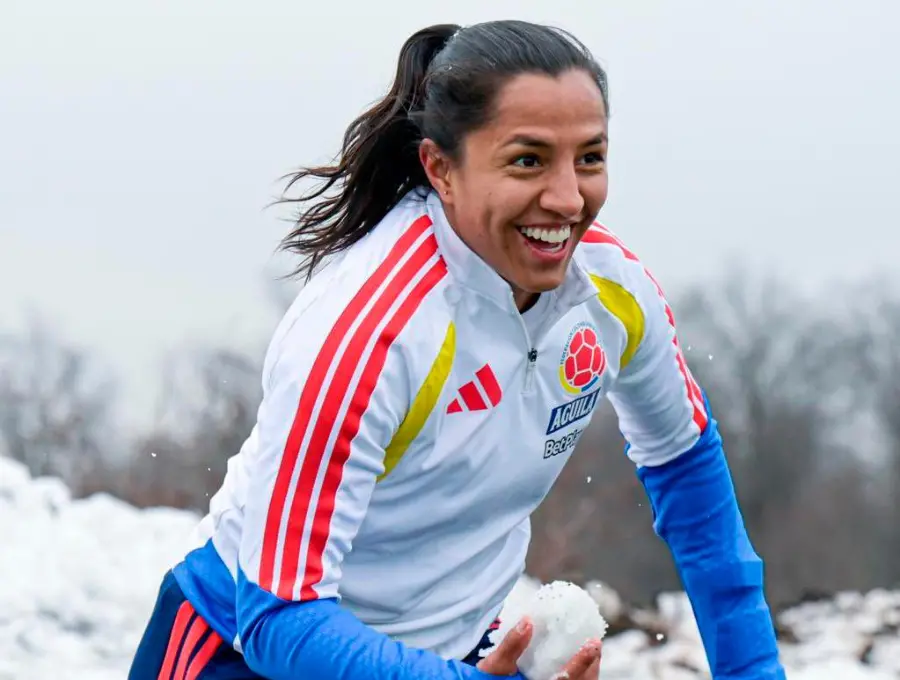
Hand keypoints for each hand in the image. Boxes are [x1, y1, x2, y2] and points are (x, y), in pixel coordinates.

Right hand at [477, 617, 602, 678]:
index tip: (594, 642)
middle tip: (595, 643)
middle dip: (591, 666)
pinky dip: (578, 675)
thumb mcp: (495, 664)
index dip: (582, 661)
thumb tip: (528, 621)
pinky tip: (578, 662)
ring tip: (590, 650)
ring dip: (587, 671)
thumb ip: (511, 644)